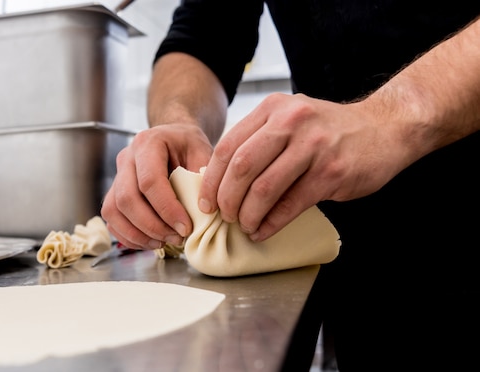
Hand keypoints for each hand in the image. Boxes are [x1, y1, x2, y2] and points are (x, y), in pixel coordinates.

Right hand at [101, 124, 213, 248]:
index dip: (167, 209)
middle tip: (177, 238)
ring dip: (138, 234)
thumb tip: (203, 211)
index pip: (150, 181)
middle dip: (152, 226)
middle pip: (127, 199)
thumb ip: (203, 179)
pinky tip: (150, 241)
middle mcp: (126, 158)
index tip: (185, 227)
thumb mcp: (203, 152)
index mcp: (148, 143)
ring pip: (114, 211)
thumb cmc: (188, 145)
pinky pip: (112, 219)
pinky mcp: (113, 192)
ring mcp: (116, 175)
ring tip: (164, 242)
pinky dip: (128, 236)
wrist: (172, 137)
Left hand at [199, 92, 412, 241]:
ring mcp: (313, 146)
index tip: (206, 201)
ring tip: (245, 225)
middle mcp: (291, 122)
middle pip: (241, 167)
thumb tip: (222, 182)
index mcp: (273, 109)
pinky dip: (271, 223)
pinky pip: (290, 204)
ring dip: (248, 214)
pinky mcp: (331, 172)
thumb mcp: (291, 120)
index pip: (228, 146)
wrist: (385, 128)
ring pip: (264, 188)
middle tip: (224, 216)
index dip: (212, 179)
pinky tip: (264, 230)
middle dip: (226, 199)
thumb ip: (259, 142)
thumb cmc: (330, 131)